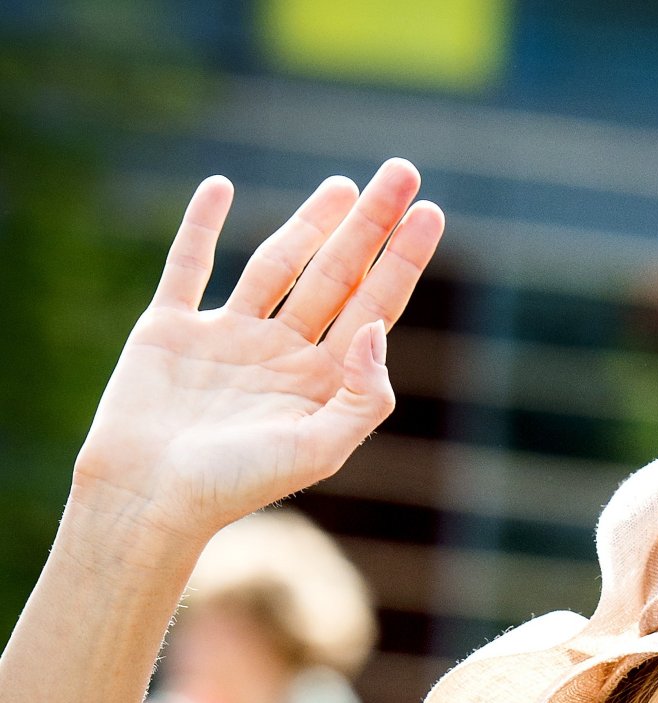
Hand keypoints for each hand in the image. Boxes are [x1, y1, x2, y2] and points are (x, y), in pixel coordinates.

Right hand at [71, 159, 442, 556]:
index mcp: (320, 385)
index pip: (373, 310)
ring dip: (309, 223)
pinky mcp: (170, 330)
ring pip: (277, 266)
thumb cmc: (236, 486)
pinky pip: (188, 266)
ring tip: (344, 185)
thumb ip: (362, 396)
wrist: (149, 498)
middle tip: (402, 171)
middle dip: (369, 225)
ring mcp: (226, 340)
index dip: (402, 261)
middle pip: (336, 276)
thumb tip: (376, 327)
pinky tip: (220, 187)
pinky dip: (201, 226)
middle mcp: (280, 357)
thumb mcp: (318, 450)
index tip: (429, 212)